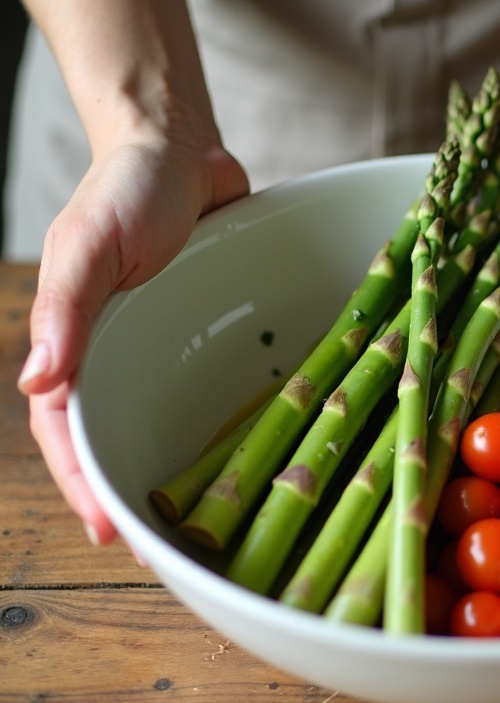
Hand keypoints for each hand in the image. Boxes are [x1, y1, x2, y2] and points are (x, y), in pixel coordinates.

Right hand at [17, 135, 248, 544]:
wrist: (183, 150)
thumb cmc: (127, 191)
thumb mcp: (89, 243)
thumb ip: (65, 307)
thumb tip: (40, 378)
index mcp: (77, 342)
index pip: (68, 431)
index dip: (84, 484)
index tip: (110, 532)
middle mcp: (119, 355)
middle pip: (119, 439)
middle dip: (134, 494)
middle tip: (166, 547)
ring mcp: (165, 349)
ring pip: (165, 423)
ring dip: (178, 470)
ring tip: (206, 519)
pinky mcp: (208, 334)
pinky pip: (211, 388)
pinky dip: (221, 424)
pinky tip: (251, 454)